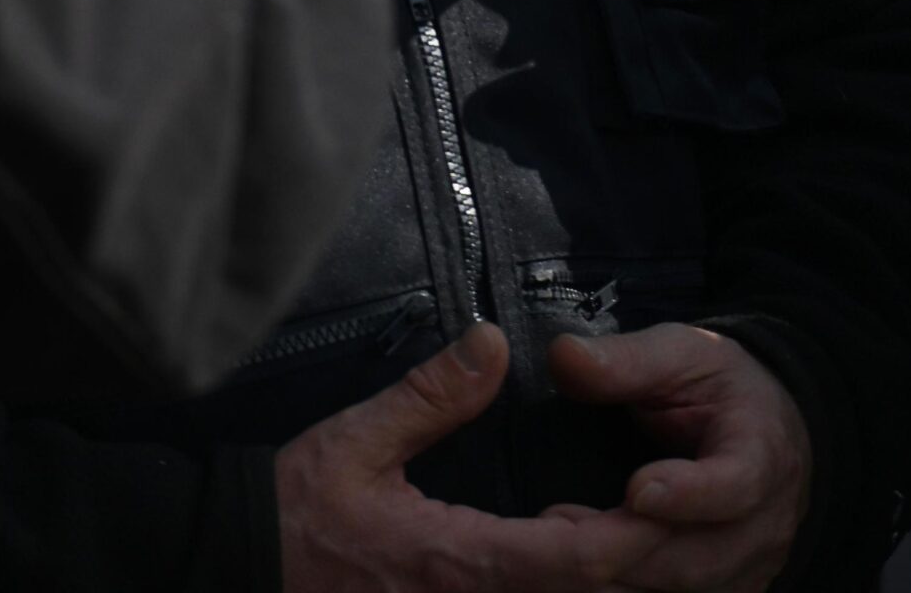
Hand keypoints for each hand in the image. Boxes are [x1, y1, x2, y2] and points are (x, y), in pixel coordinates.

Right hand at [276, 322, 670, 589]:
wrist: (244, 568)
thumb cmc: (295, 510)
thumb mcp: (356, 438)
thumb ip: (432, 393)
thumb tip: (495, 341)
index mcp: (456, 560)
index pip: (566, 559)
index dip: (625, 538)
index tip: (663, 506)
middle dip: (626, 560)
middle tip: (665, 511)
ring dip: (592, 571)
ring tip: (626, 523)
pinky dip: (553, 575)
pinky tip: (565, 540)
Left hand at [545, 323, 811, 589]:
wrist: (768, 437)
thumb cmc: (719, 388)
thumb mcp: (682, 354)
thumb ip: (627, 360)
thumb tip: (563, 356)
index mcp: (760, 457)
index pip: (733, 487)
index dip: (687, 494)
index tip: (636, 489)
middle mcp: (758, 531)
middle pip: (687, 560)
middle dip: (610, 546)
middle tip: (543, 524)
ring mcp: (741, 576)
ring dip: (600, 575)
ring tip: (543, 539)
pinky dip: (605, 591)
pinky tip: (560, 573)